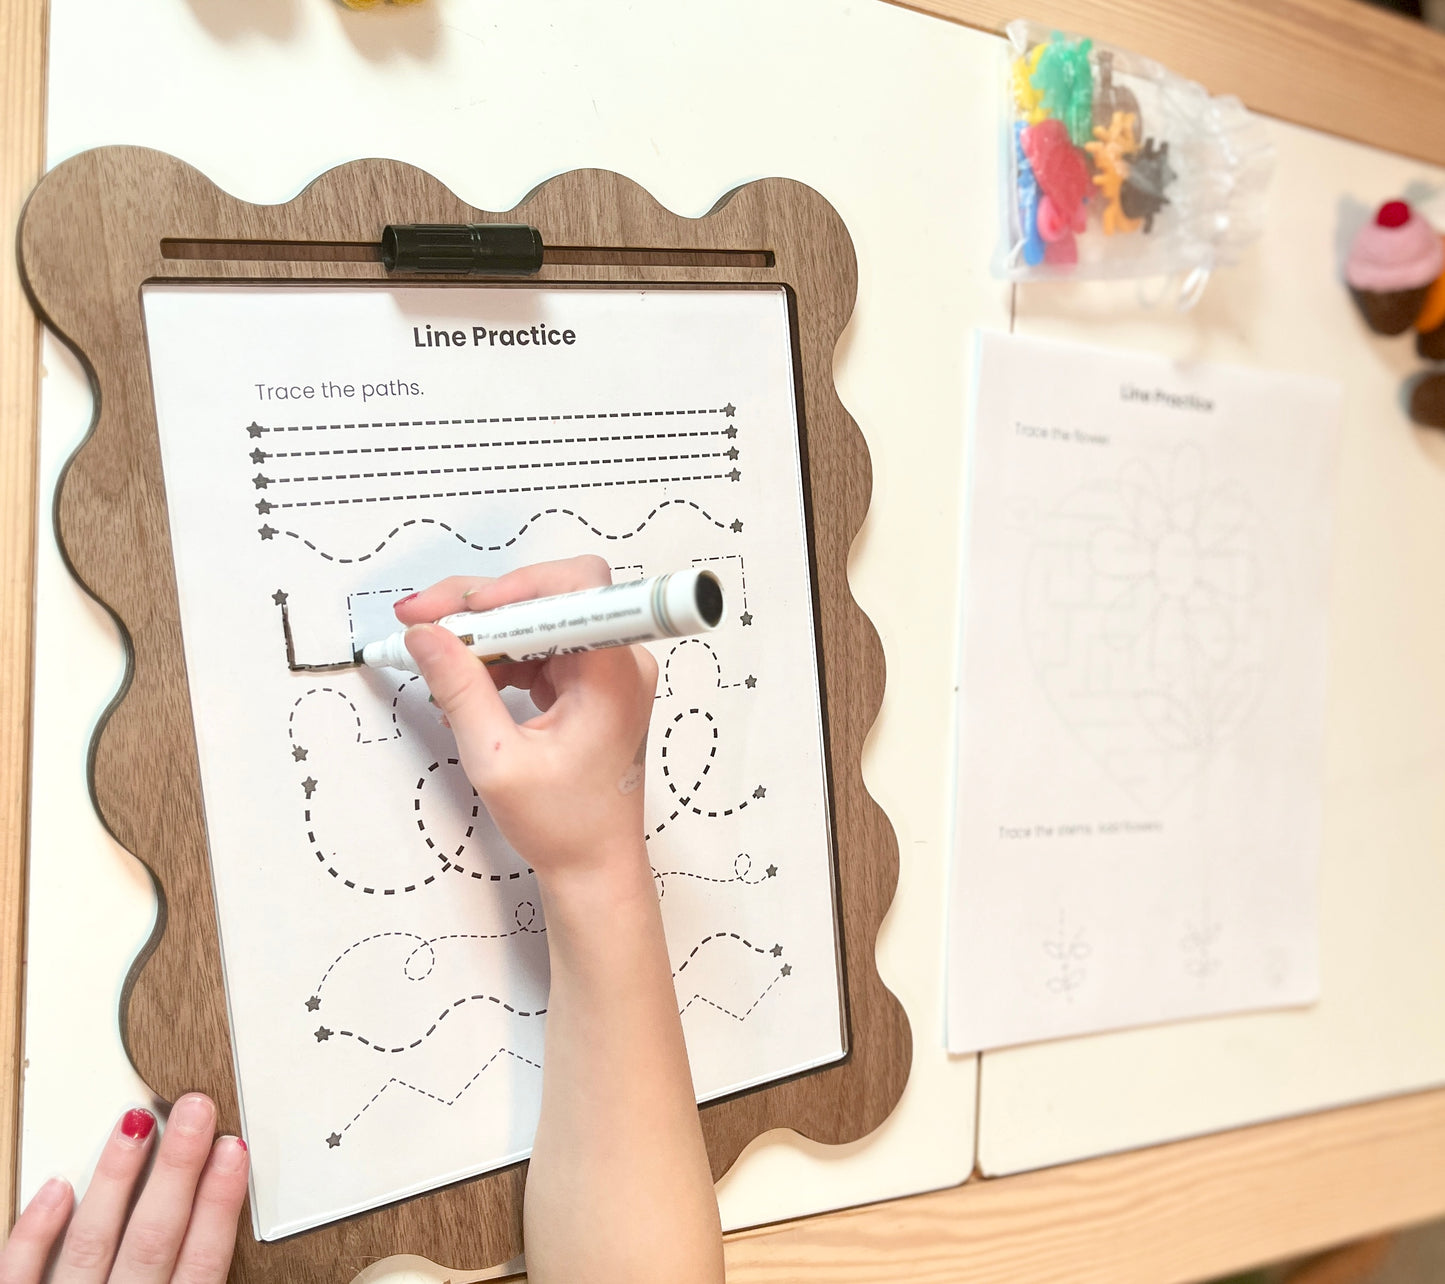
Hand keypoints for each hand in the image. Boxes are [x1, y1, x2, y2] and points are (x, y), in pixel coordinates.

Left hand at [0, 1094, 247, 1283]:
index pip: (203, 1260)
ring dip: (117, 1178)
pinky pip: (21, 1276)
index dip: (220, 1202)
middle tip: (195, 1111)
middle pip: (153, 1238)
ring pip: (93, 1241)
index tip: (233, 1150)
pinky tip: (56, 1188)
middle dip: (177, 1169)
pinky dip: (37, 1233)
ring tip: (135, 1122)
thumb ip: (195, 1281)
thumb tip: (219, 1233)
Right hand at [395, 556, 658, 879]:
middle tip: (422, 623)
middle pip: (550, 595)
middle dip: (483, 607)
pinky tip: (466, 680)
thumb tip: (425, 635)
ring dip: (486, 633)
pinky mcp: (590, 681)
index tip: (457, 612)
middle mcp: (619, 659)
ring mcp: (607, 669)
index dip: (511, 588)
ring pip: (538, 618)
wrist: (595, 865)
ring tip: (437, 656)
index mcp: (613, 672)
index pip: (572, 588)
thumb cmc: (564, 825)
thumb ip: (461, 691)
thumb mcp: (498, 761)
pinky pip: (540, 645)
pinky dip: (500, 657)